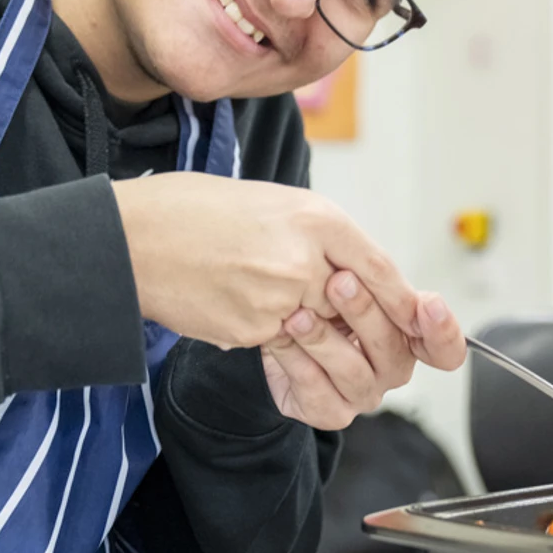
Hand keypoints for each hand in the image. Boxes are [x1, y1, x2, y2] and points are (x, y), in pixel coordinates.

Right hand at [112, 173, 418, 349]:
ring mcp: (279, 298)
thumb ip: (320, 239)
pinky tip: (245, 312)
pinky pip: (282, 348)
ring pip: (324, 338)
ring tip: (294, 324)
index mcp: (318, 218)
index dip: (403, 303)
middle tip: (362, 338)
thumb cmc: (195, 211)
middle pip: (363, 313)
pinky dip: (275, 341)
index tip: (421, 320)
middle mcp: (306, 258)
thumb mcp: (273, 205)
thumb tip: (355, 278)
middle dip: (368, 332)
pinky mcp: (252, 330)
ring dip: (318, 342)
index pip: (381, 270)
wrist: (132, 236)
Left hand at [260, 271, 466, 428]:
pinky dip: (297, 363)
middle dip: (364, 312)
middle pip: (393, 350)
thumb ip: (376, 275)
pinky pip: (318, 393)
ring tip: (298, 316)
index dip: (444, 331)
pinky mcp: (330, 412)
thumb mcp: (349, 273)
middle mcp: (391, 369)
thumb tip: (399, 285)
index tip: (429, 305)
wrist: (272, 323)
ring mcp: (363, 394)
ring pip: (354, 373)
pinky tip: (280, 338)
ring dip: (323, 340)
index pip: (445, 348)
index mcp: (409, 337)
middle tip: (339, 281)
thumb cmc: (318, 297)